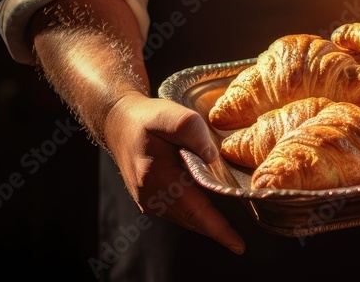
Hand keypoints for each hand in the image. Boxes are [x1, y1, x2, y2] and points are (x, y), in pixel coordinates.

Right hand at [103, 92, 245, 253]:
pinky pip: (179, 213)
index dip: (218, 229)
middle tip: (240, 237)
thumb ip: (191, 130)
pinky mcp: (151, 201)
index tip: (237, 246)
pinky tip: (207, 204)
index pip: (194, 211)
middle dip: (218, 228)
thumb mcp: (169, 114)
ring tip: (228, 224)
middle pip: (193, 219)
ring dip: (206, 220)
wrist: (119, 123)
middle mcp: (152, 196)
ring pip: (187, 218)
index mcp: (158, 177)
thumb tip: (211, 155)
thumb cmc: (146, 119)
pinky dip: (195, 213)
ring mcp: (149, 201)